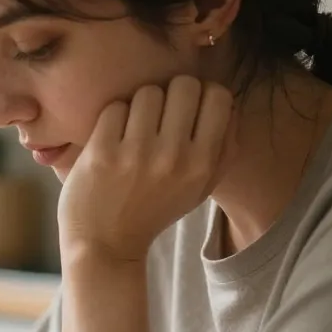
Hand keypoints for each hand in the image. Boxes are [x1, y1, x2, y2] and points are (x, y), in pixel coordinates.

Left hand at [57, 75, 239, 263]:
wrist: (103, 246)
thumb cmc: (152, 212)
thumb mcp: (199, 190)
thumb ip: (224, 150)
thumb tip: (229, 104)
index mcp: (202, 165)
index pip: (218, 95)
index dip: (201, 96)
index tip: (186, 111)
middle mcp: (173, 157)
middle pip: (183, 85)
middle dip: (170, 95)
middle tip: (157, 117)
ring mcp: (136, 154)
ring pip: (148, 92)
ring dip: (138, 106)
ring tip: (133, 129)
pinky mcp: (102, 153)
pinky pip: (115, 108)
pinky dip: (112, 117)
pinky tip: (111, 138)